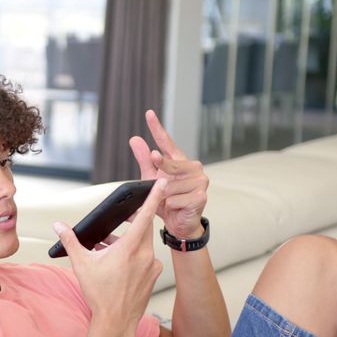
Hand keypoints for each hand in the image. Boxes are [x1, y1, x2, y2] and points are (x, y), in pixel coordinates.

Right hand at [53, 179, 165, 329]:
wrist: (115, 322)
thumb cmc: (100, 295)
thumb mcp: (81, 264)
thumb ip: (70, 241)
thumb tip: (59, 227)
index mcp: (130, 248)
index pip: (145, 215)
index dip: (153, 197)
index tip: (162, 183)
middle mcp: (145, 255)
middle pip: (143, 227)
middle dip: (133, 220)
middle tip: (123, 217)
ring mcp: (151, 266)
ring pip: (143, 243)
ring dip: (129, 239)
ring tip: (109, 245)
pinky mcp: (153, 276)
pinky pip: (146, 257)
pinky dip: (134, 254)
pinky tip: (120, 261)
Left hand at [129, 110, 208, 238]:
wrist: (180, 223)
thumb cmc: (168, 200)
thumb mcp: (152, 179)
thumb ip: (144, 160)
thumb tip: (135, 139)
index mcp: (180, 161)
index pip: (166, 142)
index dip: (157, 128)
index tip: (148, 114)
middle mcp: (194, 167)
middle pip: (167, 165)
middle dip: (159, 178)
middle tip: (161, 188)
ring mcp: (201, 180)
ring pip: (169, 186)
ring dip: (164, 197)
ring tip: (172, 201)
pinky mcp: (202, 195)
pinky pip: (174, 199)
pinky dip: (171, 206)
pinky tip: (178, 208)